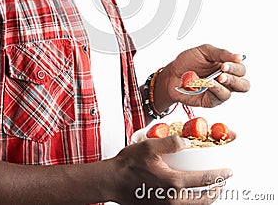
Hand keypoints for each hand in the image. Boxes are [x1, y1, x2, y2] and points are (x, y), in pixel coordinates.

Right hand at [109, 135, 231, 203]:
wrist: (112, 181)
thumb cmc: (129, 164)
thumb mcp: (150, 146)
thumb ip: (171, 143)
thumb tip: (186, 141)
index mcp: (174, 183)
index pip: (205, 180)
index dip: (219, 175)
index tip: (228, 171)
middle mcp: (174, 199)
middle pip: (204, 199)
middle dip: (217, 190)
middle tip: (223, 181)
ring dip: (207, 199)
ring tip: (211, 189)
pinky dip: (193, 203)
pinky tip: (191, 196)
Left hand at [164, 44, 249, 107]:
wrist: (171, 73)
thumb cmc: (188, 61)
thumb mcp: (204, 51)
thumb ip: (221, 53)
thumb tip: (240, 57)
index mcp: (227, 67)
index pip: (241, 70)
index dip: (236, 67)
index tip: (225, 64)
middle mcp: (225, 81)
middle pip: (243, 85)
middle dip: (235, 79)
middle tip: (223, 73)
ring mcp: (218, 92)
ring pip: (230, 93)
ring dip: (224, 85)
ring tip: (216, 78)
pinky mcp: (209, 101)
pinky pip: (217, 99)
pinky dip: (213, 90)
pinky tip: (207, 84)